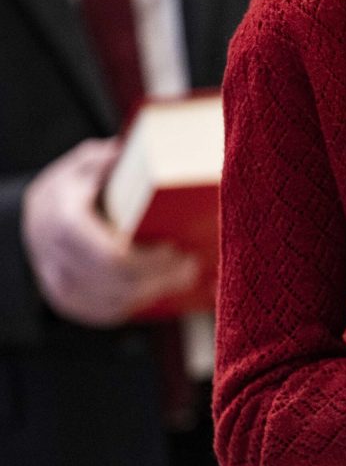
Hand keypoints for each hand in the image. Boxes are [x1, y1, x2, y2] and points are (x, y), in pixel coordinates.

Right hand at [21, 139, 198, 326]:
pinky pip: (108, 312)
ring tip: (185, 275)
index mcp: (63, 223)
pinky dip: (138, 303)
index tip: (176, 249)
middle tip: (192, 265)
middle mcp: (57, 259)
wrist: (33, 219)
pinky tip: (160, 288)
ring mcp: (59, 285)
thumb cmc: (67, 190)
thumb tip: (131, 153)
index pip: (112, 257)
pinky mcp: (68, 302)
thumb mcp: (81, 166)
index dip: (150, 260)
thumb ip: (106, 161)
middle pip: (120, 283)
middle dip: (162, 277)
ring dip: (156, 292)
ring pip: (116, 303)